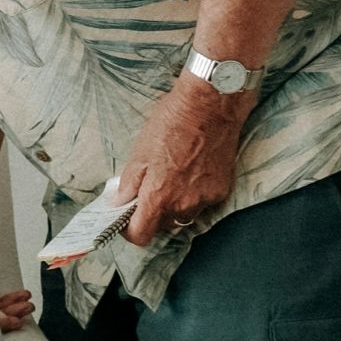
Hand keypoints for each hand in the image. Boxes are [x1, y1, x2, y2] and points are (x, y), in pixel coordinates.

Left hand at [118, 76, 245, 244]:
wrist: (211, 105)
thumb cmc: (171, 123)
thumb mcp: (139, 151)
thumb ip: (129, 184)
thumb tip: (119, 203)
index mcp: (159, 196)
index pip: (141, 235)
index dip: (130, 230)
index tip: (126, 218)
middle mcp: (184, 205)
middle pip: (163, 226)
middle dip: (153, 214)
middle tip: (148, 190)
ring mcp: (205, 199)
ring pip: (184, 216)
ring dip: (174, 205)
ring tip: (172, 177)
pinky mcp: (222, 190)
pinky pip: (202, 203)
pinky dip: (194, 194)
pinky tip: (191, 171)